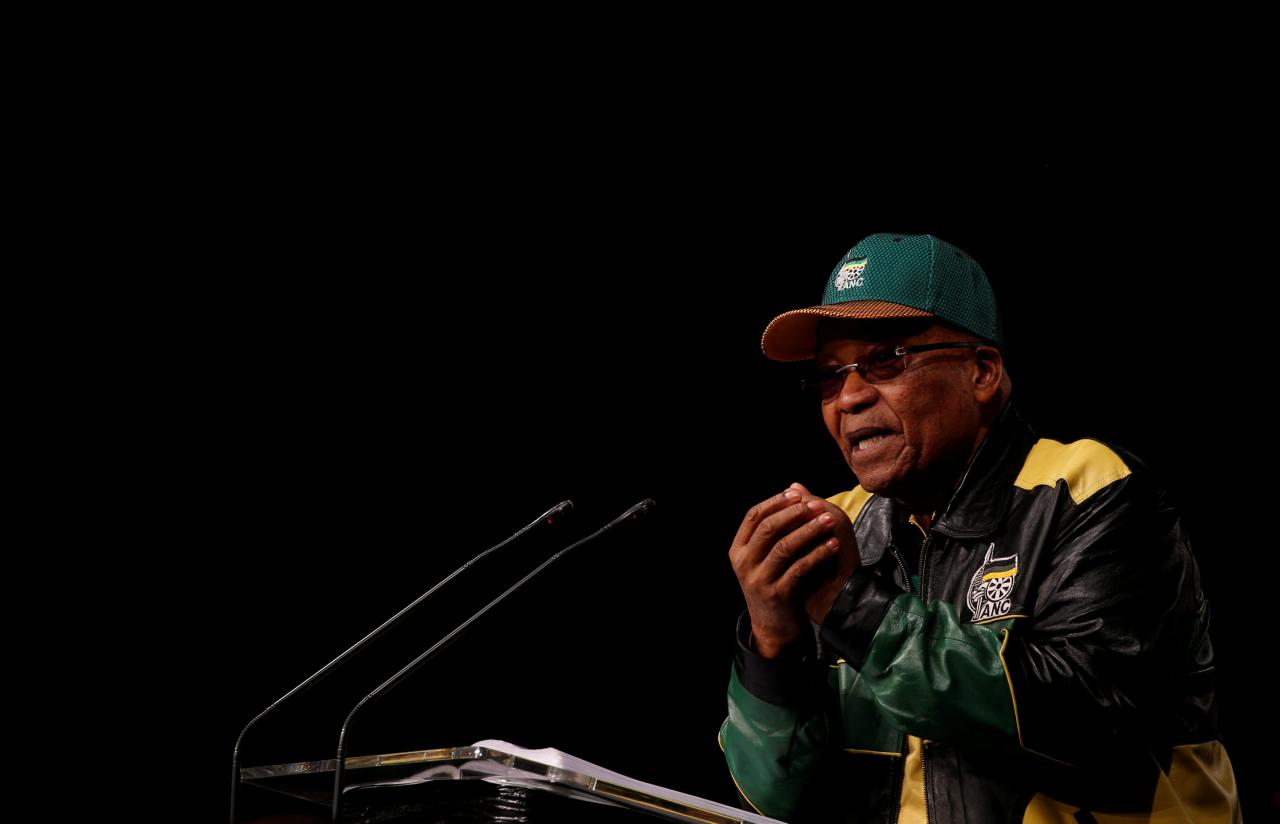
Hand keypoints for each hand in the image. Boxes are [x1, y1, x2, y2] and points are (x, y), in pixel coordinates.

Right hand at [728, 482, 860, 657]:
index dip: (775, 502)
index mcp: (738, 549)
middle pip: (768, 528)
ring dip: (809, 530)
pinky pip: (800, 568)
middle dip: (794, 513)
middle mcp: (743, 563)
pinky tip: (833, 544)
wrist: (775, 627)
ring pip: (784, 547)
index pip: (753, 516)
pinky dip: (818, 553)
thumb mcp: (769, 555)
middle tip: (817, 505)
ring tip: (829, 520)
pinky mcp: (777, 595)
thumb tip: (795, 487)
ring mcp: (758, 580)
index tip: (797, 494)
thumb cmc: (776, 582)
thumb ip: (779, 524)